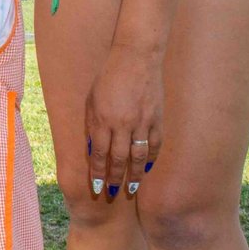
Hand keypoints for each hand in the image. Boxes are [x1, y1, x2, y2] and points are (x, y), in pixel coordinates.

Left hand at [85, 44, 163, 201]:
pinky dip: (150, 159)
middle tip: (111, 193)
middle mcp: (123, 124)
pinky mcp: (156, 118)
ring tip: (130, 188)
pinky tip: (146, 168)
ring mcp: (142, 122)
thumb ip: (92, 125)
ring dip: (134, 175)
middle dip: (114, 178)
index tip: (97, 187)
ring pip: (138, 156)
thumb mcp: (92, 100)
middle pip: (118, 159)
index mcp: (103, 119)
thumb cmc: (109, 76)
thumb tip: (93, 149)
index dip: (98, 172)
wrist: (137, 57)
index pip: (99, 154)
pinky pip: (154, 144)